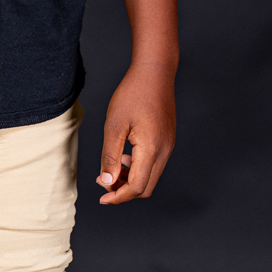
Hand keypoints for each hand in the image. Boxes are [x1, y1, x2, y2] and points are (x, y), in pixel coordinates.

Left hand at [96, 63, 175, 204]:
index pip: (137, 187)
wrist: (155, 73)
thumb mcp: (114, 126)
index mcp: (151, 149)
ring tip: (111, 169)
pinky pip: (154, 164)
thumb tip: (108, 181)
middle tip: (104, 182)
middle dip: (124, 191)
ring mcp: (168, 146)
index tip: (102, 198)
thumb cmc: (133, 94)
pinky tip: (125, 156)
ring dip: (131, 180)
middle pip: (146, 188)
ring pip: (151, 177)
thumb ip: (110, 156)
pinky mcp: (167, 140)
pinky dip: (138, 168)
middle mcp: (164, 151)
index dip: (118, 197)